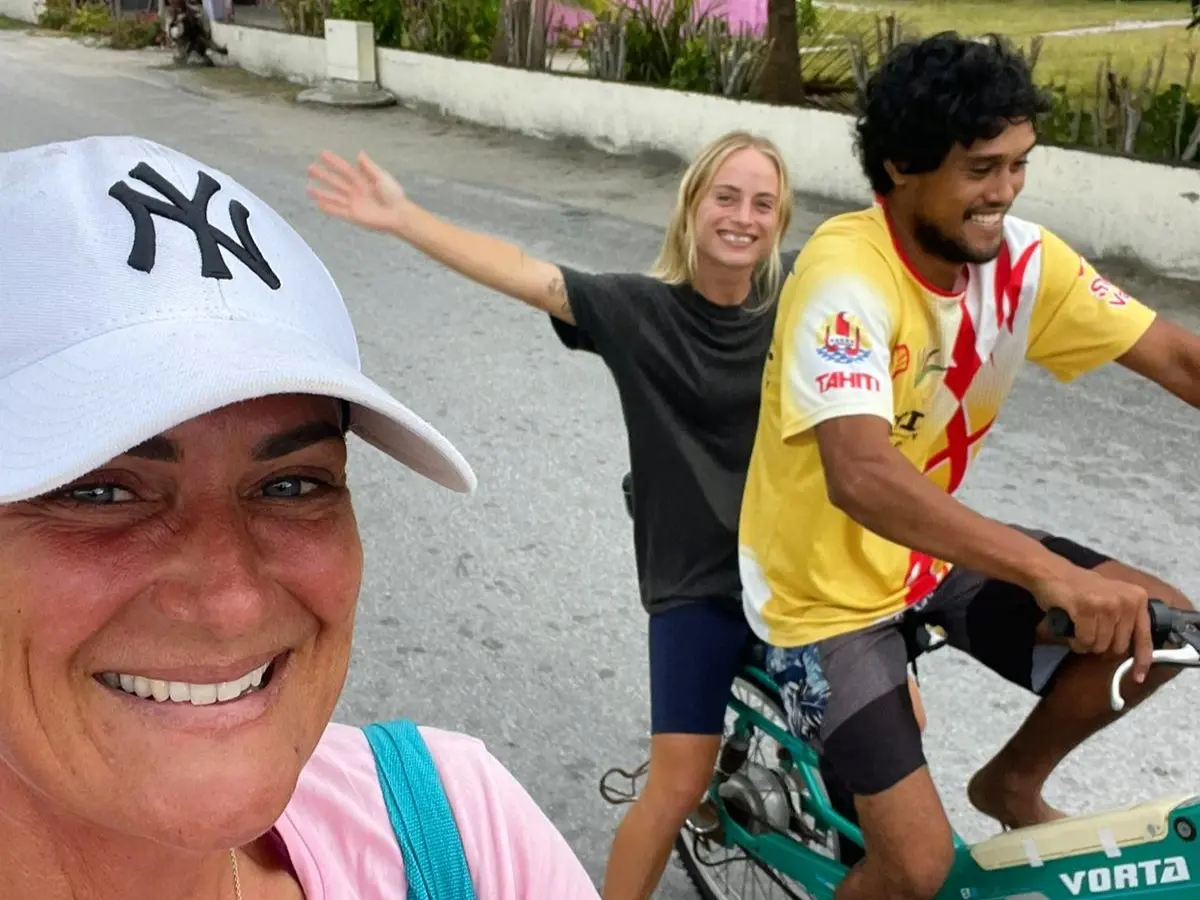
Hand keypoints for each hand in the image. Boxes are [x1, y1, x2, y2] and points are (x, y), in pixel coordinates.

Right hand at [307, 150, 408, 233]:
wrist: (398, 214)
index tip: (322, 154)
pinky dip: (328, 208)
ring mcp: (353, 203)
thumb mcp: (382, 177)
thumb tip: (359, 154)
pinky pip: (338, 211)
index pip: (344, 169)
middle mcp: (354, 191)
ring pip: (333, 196)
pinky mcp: (353, 215)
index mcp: (361, 180)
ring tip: (308, 189)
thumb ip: (369, 167)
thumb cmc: (393, 195)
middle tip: (309, 169)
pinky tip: (318, 204)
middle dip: (322, 176)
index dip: (333, 162)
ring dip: (321, 193)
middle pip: (335, 182)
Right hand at [1034, 564, 1152, 681]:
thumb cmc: (1080, 589)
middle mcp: (1126, 601)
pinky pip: (1084, 641)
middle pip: (1119, 647)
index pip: (1143, 636)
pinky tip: (1070, 630)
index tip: (1138, 677)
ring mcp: (1107, 604)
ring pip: (1100, 646)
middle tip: (1088, 633)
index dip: (1142, 660)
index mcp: (1137, 598)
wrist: (1051, 572)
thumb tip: (1132, 654)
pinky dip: (1075, 641)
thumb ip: (1125, 620)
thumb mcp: (1112, 600)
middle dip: (1101, 646)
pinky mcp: (1087, 609)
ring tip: (1078, 629)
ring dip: (1085, 644)